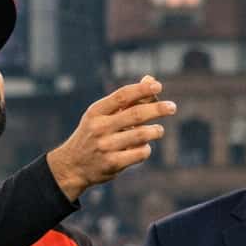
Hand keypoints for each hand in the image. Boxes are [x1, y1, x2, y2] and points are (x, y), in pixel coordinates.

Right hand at [47, 76, 176, 198]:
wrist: (72, 166)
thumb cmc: (93, 135)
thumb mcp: (102, 115)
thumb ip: (126, 99)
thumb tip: (151, 79)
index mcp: (96, 112)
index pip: (122, 96)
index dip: (142, 89)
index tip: (158, 86)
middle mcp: (99, 127)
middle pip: (135, 115)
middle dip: (157, 109)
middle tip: (172, 107)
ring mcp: (105, 146)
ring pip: (141, 135)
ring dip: (155, 131)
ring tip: (159, 130)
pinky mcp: (112, 164)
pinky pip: (139, 153)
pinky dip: (146, 149)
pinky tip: (145, 147)